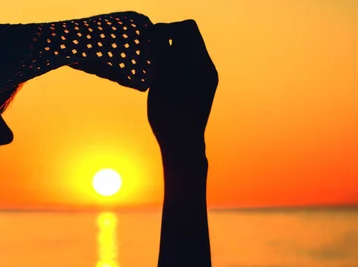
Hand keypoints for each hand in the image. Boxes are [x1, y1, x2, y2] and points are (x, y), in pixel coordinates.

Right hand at [147, 20, 218, 159]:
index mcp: (199, 64)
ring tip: (156, 69)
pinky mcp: (204, 87)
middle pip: (189, 38)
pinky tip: (165, 80)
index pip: (185, 29)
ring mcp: (207, 78)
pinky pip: (191, 66)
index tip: (149, 43)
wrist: (184, 146)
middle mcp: (207, 68)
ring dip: (172, 53)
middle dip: (169, 40)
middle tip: (152, 53)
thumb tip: (157, 33)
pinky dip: (177, 65)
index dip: (165, 30)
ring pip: (189, 52)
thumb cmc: (169, 117)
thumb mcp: (160, 82)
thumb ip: (161, 54)